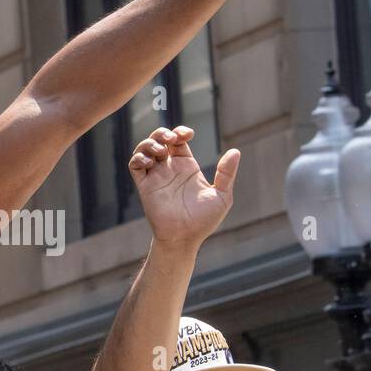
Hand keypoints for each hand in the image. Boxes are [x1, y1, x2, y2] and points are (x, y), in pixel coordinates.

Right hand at [128, 126, 240, 245]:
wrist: (184, 238)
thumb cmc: (204, 221)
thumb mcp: (221, 195)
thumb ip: (227, 173)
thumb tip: (235, 151)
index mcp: (187, 168)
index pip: (178, 141)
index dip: (180, 132)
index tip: (188, 134)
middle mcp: (169, 169)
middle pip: (159, 140)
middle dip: (162, 133)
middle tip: (171, 138)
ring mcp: (156, 177)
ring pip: (145, 149)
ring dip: (150, 143)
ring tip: (161, 151)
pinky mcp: (145, 186)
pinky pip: (135, 166)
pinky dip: (138, 157)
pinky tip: (150, 161)